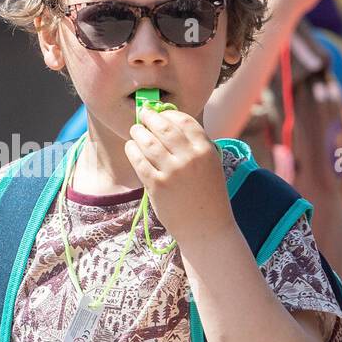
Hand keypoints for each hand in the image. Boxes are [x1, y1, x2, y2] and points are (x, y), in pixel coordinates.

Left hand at [125, 107, 232, 250]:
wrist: (207, 228)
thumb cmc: (208, 195)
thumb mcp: (210, 165)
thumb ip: (194, 145)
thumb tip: (168, 122)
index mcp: (206, 150)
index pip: (184, 121)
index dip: (169, 114)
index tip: (161, 113)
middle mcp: (190, 158)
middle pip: (163, 128)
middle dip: (149, 118)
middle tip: (142, 115)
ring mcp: (173, 172)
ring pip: (148, 142)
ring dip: (138, 132)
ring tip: (135, 131)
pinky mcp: (157, 186)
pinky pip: (139, 161)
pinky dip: (132, 150)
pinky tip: (131, 148)